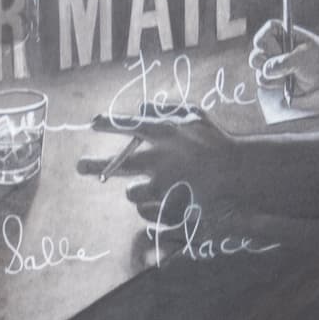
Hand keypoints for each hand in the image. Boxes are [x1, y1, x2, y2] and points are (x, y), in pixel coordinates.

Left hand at [104, 111, 244, 218]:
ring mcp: (163, 185)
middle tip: (79, 166)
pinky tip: (165, 200)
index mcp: (165, 133)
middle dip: (94, 165)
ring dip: (137, 190)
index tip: (92, 123)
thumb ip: (165, 110)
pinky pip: (147, 211)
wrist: (239, 173)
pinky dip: (151, 206)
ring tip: (154, 186)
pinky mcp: (168, 206)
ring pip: (132, 193)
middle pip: (117, 164)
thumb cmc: (216, 142)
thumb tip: (139, 109)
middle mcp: (159, 158)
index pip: (129, 126)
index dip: (108, 125)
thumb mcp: (194, 116)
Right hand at [249, 18, 318, 105]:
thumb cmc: (316, 56)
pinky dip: (276, 83)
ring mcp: (268, 63)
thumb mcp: (303, 56)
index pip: (263, 35)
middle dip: (266, 62)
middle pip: (255, 55)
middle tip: (283, 64)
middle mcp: (269, 47)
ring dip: (274, 74)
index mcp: (277, 33)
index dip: (265, 43)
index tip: (277, 49)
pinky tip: (289, 80)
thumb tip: (267, 70)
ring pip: (258, 70)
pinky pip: (264, 82)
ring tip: (291, 72)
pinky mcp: (270, 77)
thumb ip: (285, 62)